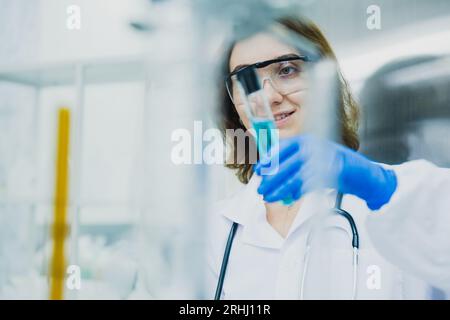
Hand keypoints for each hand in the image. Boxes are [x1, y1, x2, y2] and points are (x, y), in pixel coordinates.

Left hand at [254, 135, 396, 209]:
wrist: (362, 174)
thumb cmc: (334, 167)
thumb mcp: (312, 158)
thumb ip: (294, 162)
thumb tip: (269, 172)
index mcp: (306, 139)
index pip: (282, 148)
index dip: (268, 159)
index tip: (259, 170)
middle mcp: (313, 145)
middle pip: (286, 163)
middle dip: (271, 178)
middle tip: (261, 189)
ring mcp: (322, 157)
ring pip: (294, 175)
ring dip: (280, 188)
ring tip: (269, 197)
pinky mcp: (330, 171)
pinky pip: (307, 183)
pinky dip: (297, 191)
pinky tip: (290, 197)